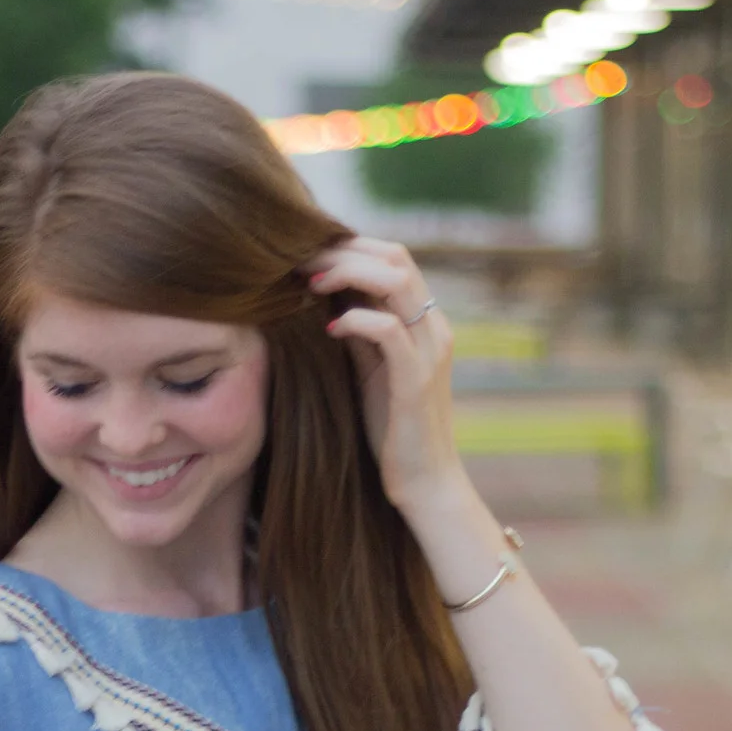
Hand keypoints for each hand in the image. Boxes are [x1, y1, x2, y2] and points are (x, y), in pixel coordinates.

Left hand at [310, 237, 466, 514]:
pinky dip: (355, 320)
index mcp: (424, 322)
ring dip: (347, 274)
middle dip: (343, 251)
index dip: (350, 247)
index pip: (394, 258)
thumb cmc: (392, 429)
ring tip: (309, 285)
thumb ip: (357, 331)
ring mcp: (430, 352)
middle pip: (395, 258)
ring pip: (395, 282)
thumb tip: (321, 296)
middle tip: (298, 261)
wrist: (425, 483)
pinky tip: (329, 330)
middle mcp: (433, 328)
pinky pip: (388, 331)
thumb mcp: (370, 369)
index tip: (306, 255)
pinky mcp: (416, 381)